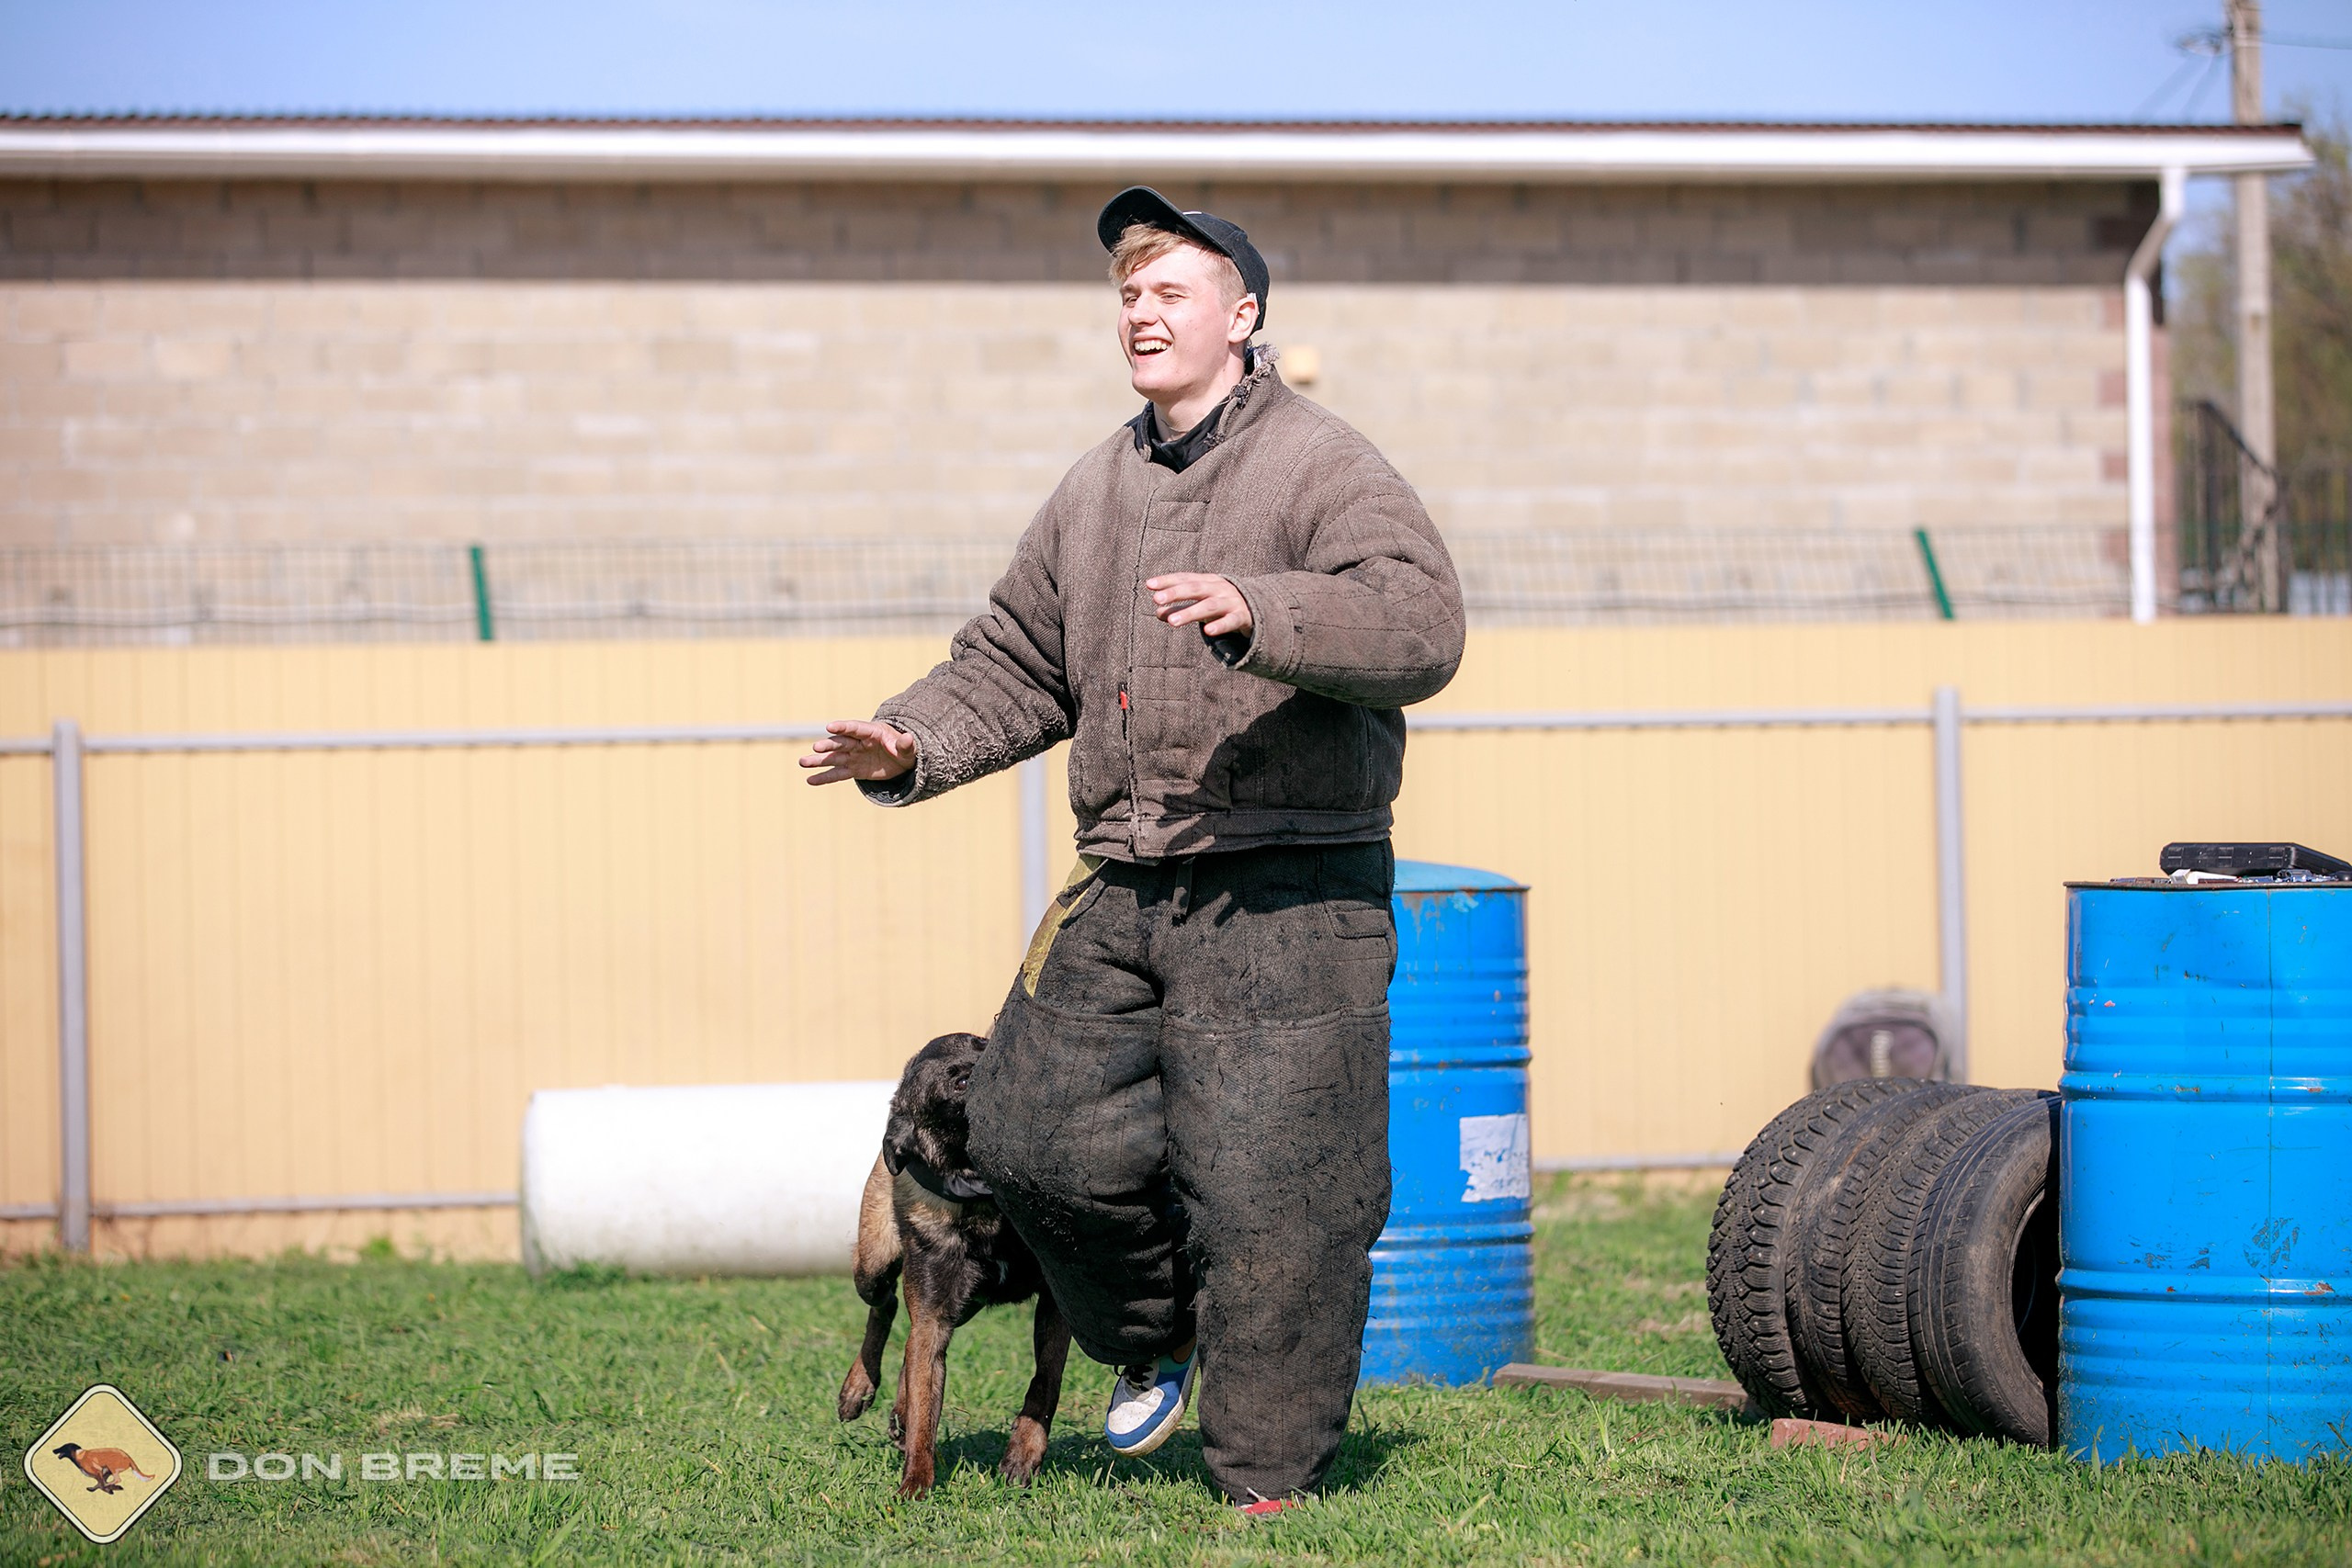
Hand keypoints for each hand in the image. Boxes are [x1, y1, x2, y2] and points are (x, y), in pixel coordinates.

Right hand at [799, 720, 915, 785]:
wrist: (902, 761)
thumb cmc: (905, 750)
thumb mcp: (909, 749)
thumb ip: (906, 745)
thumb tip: (908, 739)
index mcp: (872, 732)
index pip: (856, 728)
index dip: (843, 727)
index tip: (829, 727)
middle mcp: (859, 743)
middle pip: (841, 743)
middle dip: (829, 745)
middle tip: (816, 748)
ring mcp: (854, 756)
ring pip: (834, 758)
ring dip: (819, 760)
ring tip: (802, 762)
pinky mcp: (853, 769)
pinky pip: (837, 774)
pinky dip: (824, 777)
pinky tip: (810, 780)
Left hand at [1146, 573, 1252, 638]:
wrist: (1258, 608)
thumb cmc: (1222, 604)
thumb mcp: (1200, 604)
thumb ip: (1179, 608)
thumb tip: (1157, 612)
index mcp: (1207, 581)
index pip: (1185, 578)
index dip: (1168, 581)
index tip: (1149, 585)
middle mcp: (1218, 588)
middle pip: (1195, 588)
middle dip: (1176, 593)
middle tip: (1157, 599)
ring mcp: (1231, 602)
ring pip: (1209, 606)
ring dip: (1190, 612)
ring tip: (1172, 622)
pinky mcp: (1242, 617)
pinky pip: (1230, 622)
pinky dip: (1219, 626)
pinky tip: (1207, 632)